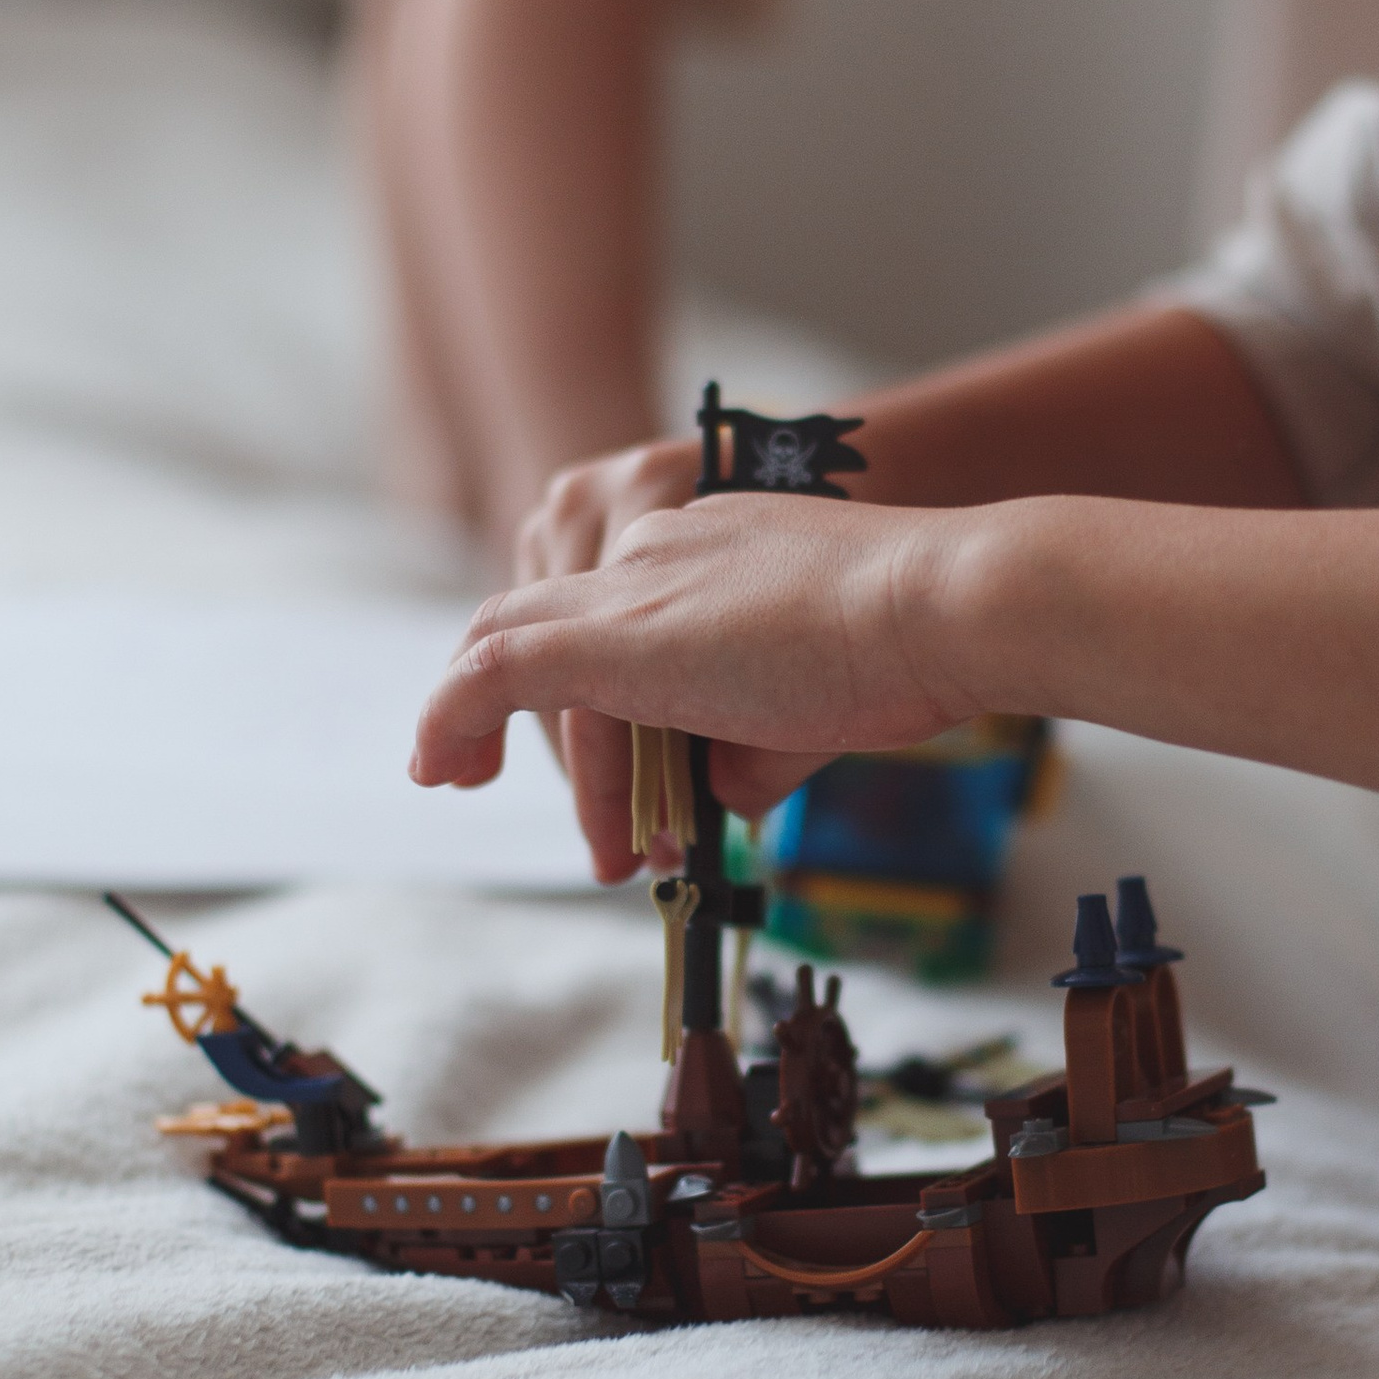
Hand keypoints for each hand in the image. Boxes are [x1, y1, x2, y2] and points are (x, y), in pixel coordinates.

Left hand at [414, 494, 984, 881]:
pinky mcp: (608, 635)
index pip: (615, 614)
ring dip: (522, 754)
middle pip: (549, 631)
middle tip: (580, 817)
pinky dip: (451, 719)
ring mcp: (627, 584)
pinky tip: (436, 770)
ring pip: (522, 660)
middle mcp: (652, 544)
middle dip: (539, 729)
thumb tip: (719, 795)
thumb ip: (756, 740)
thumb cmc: (919, 645)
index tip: (628, 773)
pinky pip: (491, 672)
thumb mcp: (821, 697)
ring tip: (560, 834)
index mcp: (709, 544)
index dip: (599, 702)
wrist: (942, 601)